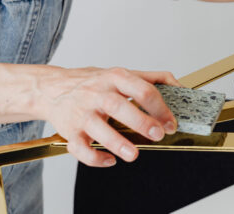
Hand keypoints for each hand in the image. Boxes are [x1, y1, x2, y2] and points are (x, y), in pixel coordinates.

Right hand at [36, 67, 180, 166]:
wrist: (52, 88)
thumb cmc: (94, 83)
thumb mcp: (123, 73)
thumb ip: (153, 78)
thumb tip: (181, 88)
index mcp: (115, 78)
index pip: (141, 88)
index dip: (159, 107)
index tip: (170, 122)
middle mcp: (97, 94)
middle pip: (118, 106)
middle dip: (140, 121)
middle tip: (158, 135)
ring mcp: (82, 112)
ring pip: (97, 127)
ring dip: (117, 142)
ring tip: (134, 154)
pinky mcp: (69, 131)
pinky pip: (79, 147)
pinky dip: (94, 157)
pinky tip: (110, 160)